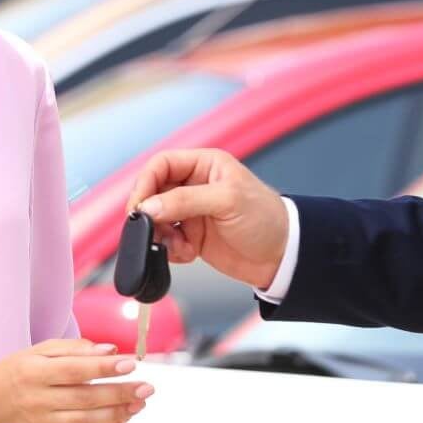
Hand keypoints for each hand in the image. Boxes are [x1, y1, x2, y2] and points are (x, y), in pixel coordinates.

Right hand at [0, 339, 152, 422]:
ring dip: (117, 414)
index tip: (130, 364)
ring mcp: (42, 422)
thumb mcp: (40, 350)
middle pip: (84, 399)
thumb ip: (75, 349)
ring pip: (85, 421)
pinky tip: (121, 419)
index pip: (74, 370)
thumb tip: (110, 350)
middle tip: (146, 388)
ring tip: (139, 404)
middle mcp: (37, 399)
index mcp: (34, 371)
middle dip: (119, 393)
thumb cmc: (20, 370)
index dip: (103, 368)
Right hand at [127, 148, 288, 289]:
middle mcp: (194, 186)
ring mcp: (191, 213)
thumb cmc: (266, 219)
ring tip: (176, 245)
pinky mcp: (191, 237)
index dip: (145, 182)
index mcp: (204, 165)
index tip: (139, 205)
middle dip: (150, 213)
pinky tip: (188, 253)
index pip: (161, 165)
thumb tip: (148, 207)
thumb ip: (185, 201)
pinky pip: (166, 241)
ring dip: (160, 234)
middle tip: (149, 228)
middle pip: (154, 193)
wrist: (283, 257)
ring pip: (156, 219)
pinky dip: (170, 249)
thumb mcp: (227, 201)